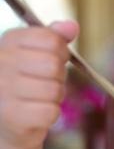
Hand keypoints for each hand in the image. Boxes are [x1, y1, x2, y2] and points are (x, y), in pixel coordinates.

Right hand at [0, 21, 78, 148]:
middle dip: (58, 77)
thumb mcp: (37, 55)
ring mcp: (2, 90)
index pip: (50, 39)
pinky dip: (49, 115)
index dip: (60, 53)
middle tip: (44, 83)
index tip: (51, 61)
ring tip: (37, 99)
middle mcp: (0, 62)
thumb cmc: (25, 84)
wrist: (6, 123)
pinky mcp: (11, 116)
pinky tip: (34, 114)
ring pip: (54, 89)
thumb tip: (72, 26)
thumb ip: (53, 38)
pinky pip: (50, 111)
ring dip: (54, 97)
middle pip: (53, 64)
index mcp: (8, 41)